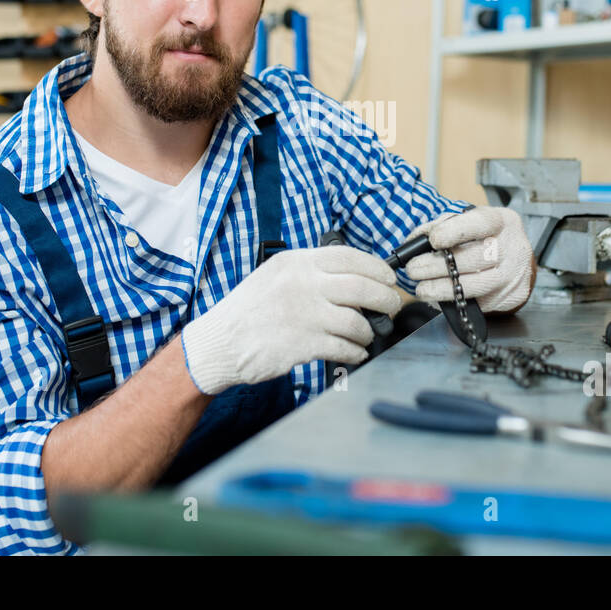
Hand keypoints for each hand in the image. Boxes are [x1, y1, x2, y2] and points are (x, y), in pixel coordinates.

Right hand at [181, 245, 401, 394]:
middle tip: (392, 306)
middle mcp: (302, 284)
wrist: (219, 343)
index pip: (349, 256)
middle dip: (386, 299)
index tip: (389, 278)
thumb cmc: (248, 311)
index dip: (377, 267)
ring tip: (366, 336)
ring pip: (357, 321)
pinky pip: (344, 348)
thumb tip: (352, 278)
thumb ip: (309, 272)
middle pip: (362, 287)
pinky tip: (354, 353)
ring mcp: (304, 315)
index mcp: (296, 262)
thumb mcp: (274, 275)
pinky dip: (356, 352)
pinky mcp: (304, 344)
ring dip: (369, 331)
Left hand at [403, 207, 534, 313]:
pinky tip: (437, 296)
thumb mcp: (471, 222)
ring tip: (421, 288)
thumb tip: (415, 241)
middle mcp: (512, 248)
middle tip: (413, 268)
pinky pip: (477, 302)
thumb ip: (443, 226)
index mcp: (502, 221)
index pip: (480, 223)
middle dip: (437, 265)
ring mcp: (513, 275)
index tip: (433, 240)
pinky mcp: (511, 297)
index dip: (454, 231)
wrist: (518, 260)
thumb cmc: (487, 237)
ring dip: (441, 288)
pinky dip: (452, 301)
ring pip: (474, 286)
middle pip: (473, 258)